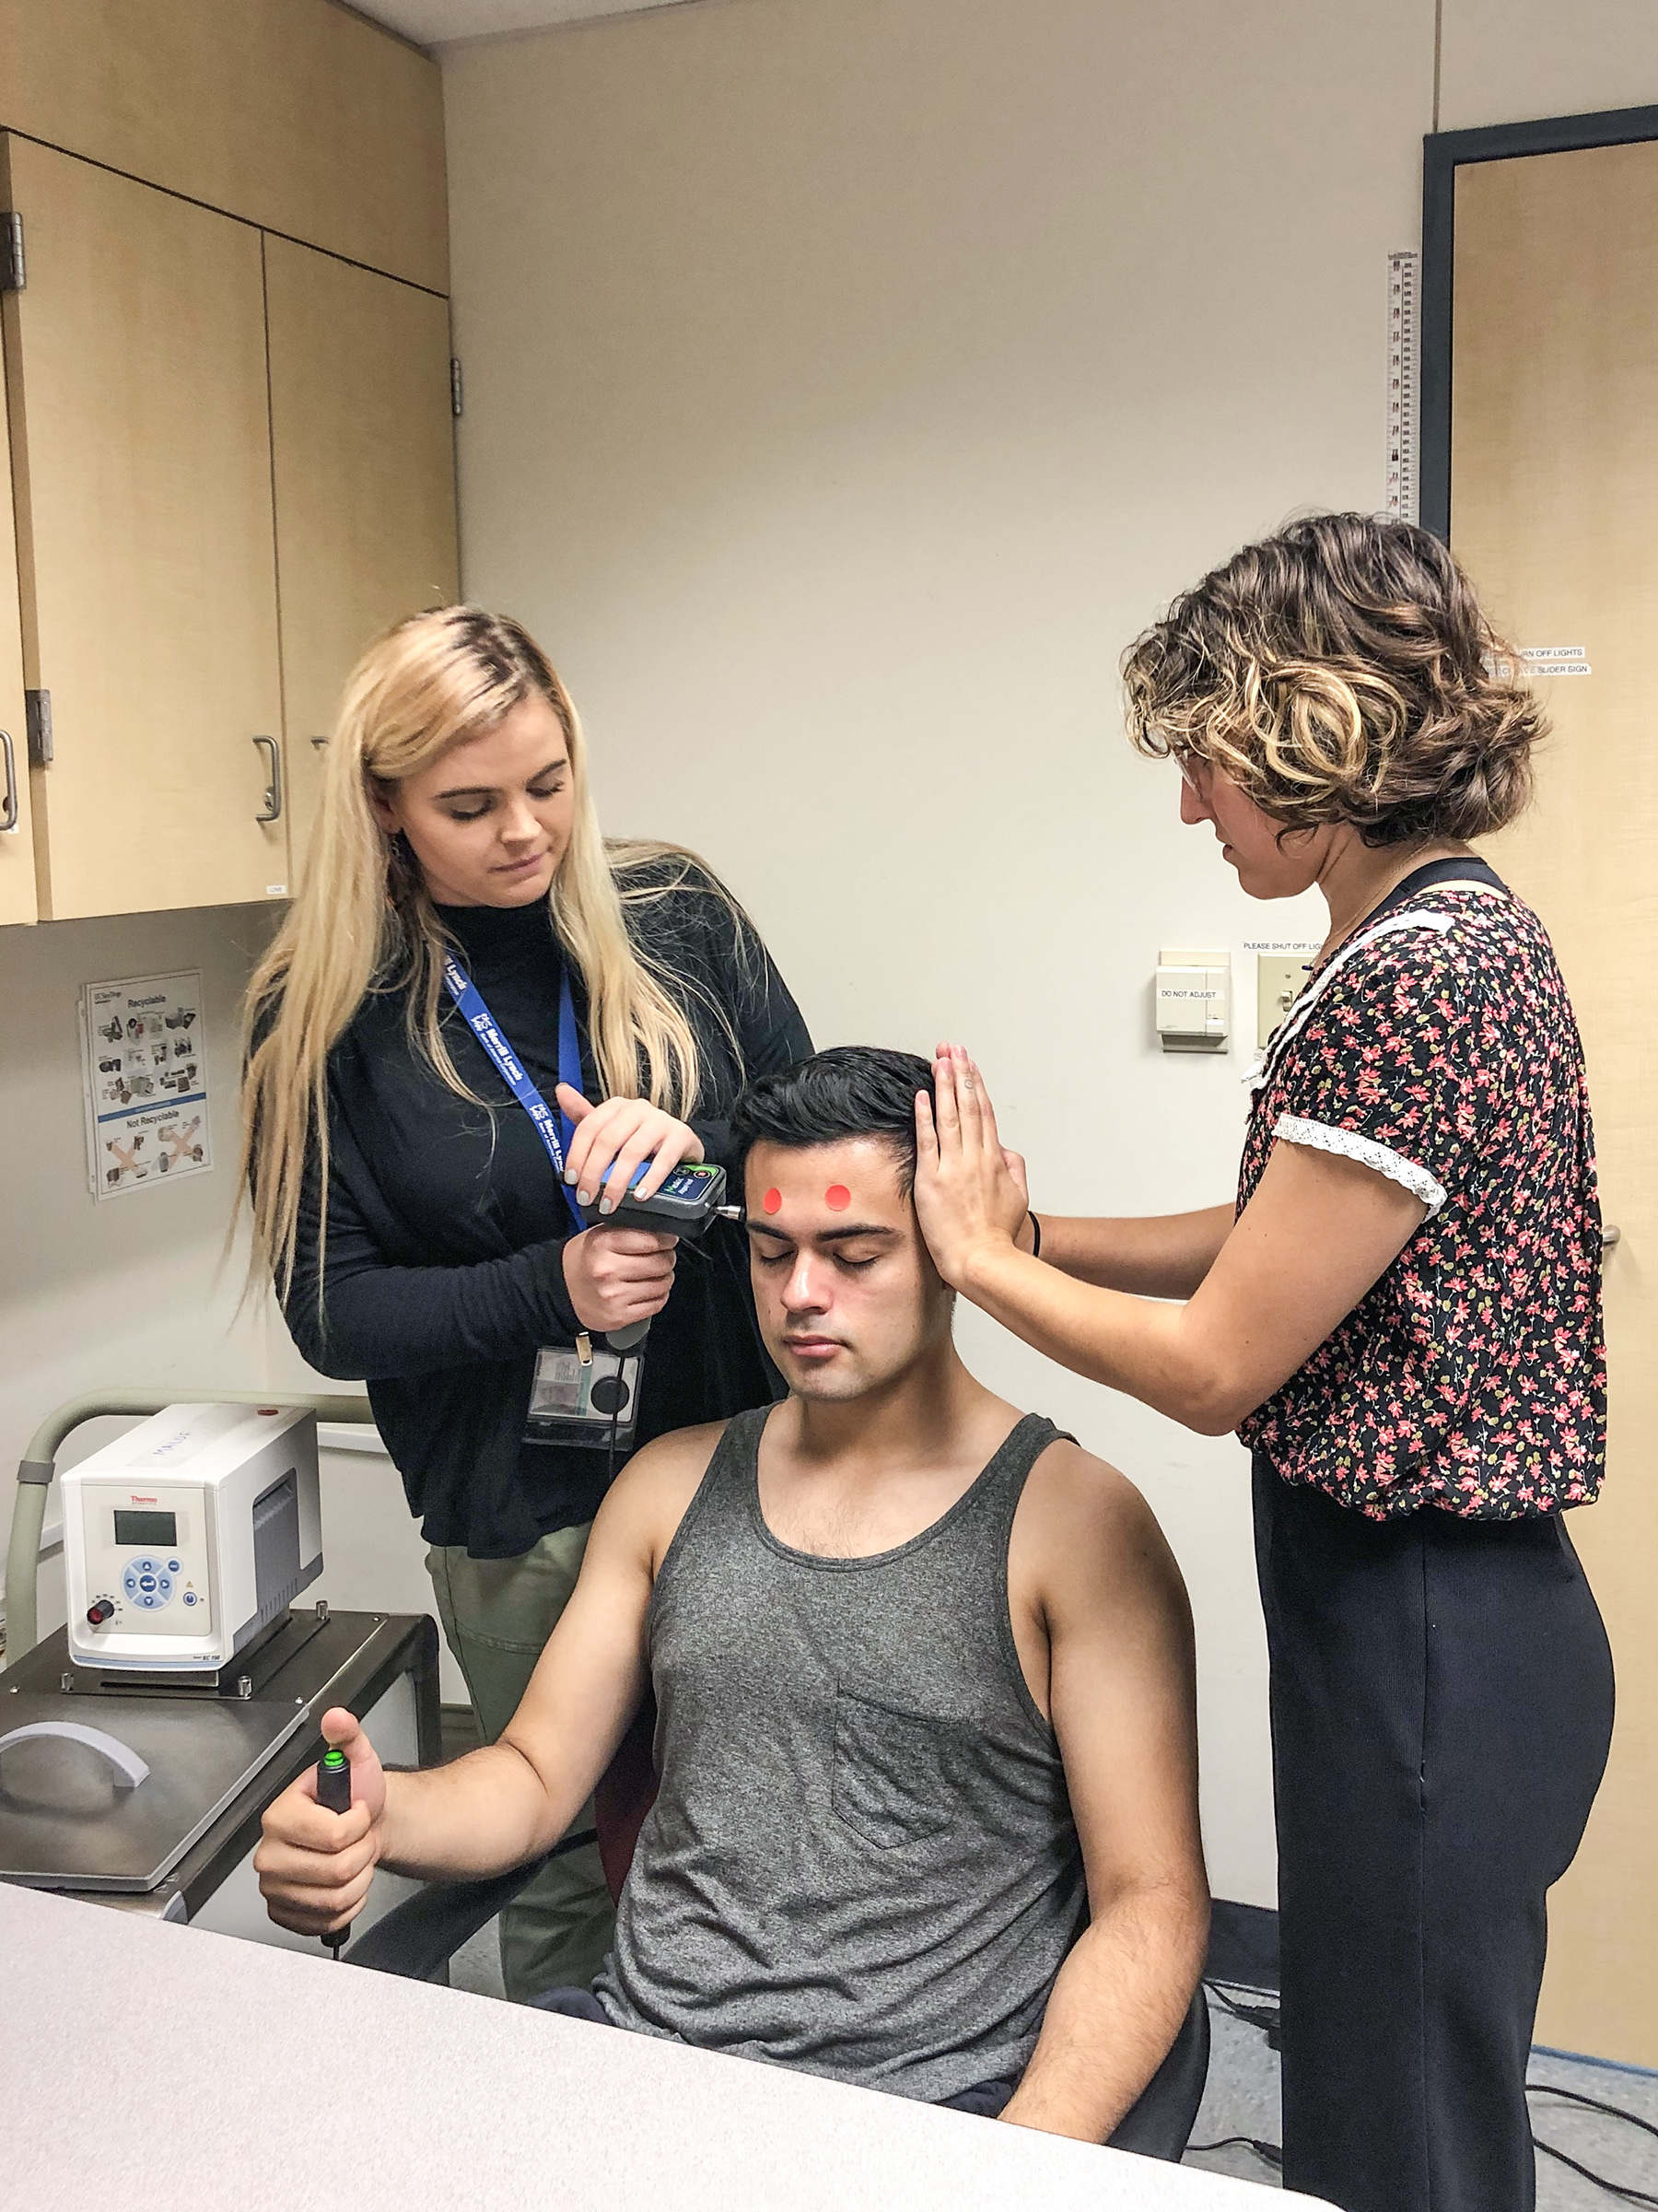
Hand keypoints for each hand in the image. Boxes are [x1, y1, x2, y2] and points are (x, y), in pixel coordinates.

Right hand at [254, 1708, 385, 1936]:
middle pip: (336, 1870)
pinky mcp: (285, 1913)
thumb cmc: (354, 1798)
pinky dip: (349, 1905)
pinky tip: (346, 1882)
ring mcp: (275, 1887)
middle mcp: (269, 1854)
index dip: (360, 1823)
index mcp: (280, 1816)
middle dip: (362, 1852)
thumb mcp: (356, 1760)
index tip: (359, 1811)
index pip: (335, 1835)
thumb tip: (337, 1717)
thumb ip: (347, 1737)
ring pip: (335, 1898)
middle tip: (359, 1838)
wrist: (360, 1829)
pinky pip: (328, 1921)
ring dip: (359, 1879)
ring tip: (355, 1858)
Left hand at [555, 1086, 702, 1214]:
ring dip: (617, 1182)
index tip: (571, 1180)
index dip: (577, 1155)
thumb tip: (561, 1090)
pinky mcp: (681, 1136)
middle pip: (608, 1140)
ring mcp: (661, 1121)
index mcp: (616, 1106)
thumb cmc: (640, 1138)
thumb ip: (584, 1115)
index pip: (589, 1127)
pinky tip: (639, 1196)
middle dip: (593, 1172)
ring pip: (632, 1151)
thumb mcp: (611, 1127)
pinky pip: (663, 1160)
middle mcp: (638, 1108)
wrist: (682, 1143)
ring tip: (609, 1203)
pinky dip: (650, 1180)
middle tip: (587, 1198)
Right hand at [562, 1223, 678, 1333]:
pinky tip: (650, 1290)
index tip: (669, 1240)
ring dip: (665, 1278)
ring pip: (662, 1285)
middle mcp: (607, 1270)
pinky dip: (659, 1296)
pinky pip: (656, 1304)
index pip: (651, 1240)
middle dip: (667, 1259)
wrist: (561, 1289)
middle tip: (664, 1257)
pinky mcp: (619, 1316)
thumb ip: (629, 1230)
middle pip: (660, 1263)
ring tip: (656, 1274)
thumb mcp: (600, 1234)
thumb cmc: (585, 1260)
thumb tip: (663, 1232)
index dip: (666, 1240)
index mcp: (603, 1244)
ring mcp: (613, 1296)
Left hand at [913, 1044, 1031, 1288]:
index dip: (976, 1085)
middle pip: (968, 1106)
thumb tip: (1007, 1150)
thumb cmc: (998, 1235)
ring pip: (949, 1117)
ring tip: (940, 1060)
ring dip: (944, 1086)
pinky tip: (921, 1096)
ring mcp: (953, 1167)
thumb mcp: (1019, 1197)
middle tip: (952, 1049)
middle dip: (959, 1074)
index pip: (984, 1113)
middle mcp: (975, 1158)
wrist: (983, 1259)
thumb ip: (1015, 1169)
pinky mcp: (932, 1181)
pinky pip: (928, 1142)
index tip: (969, 1064)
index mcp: (995, 1160)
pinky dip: (924, 1117)